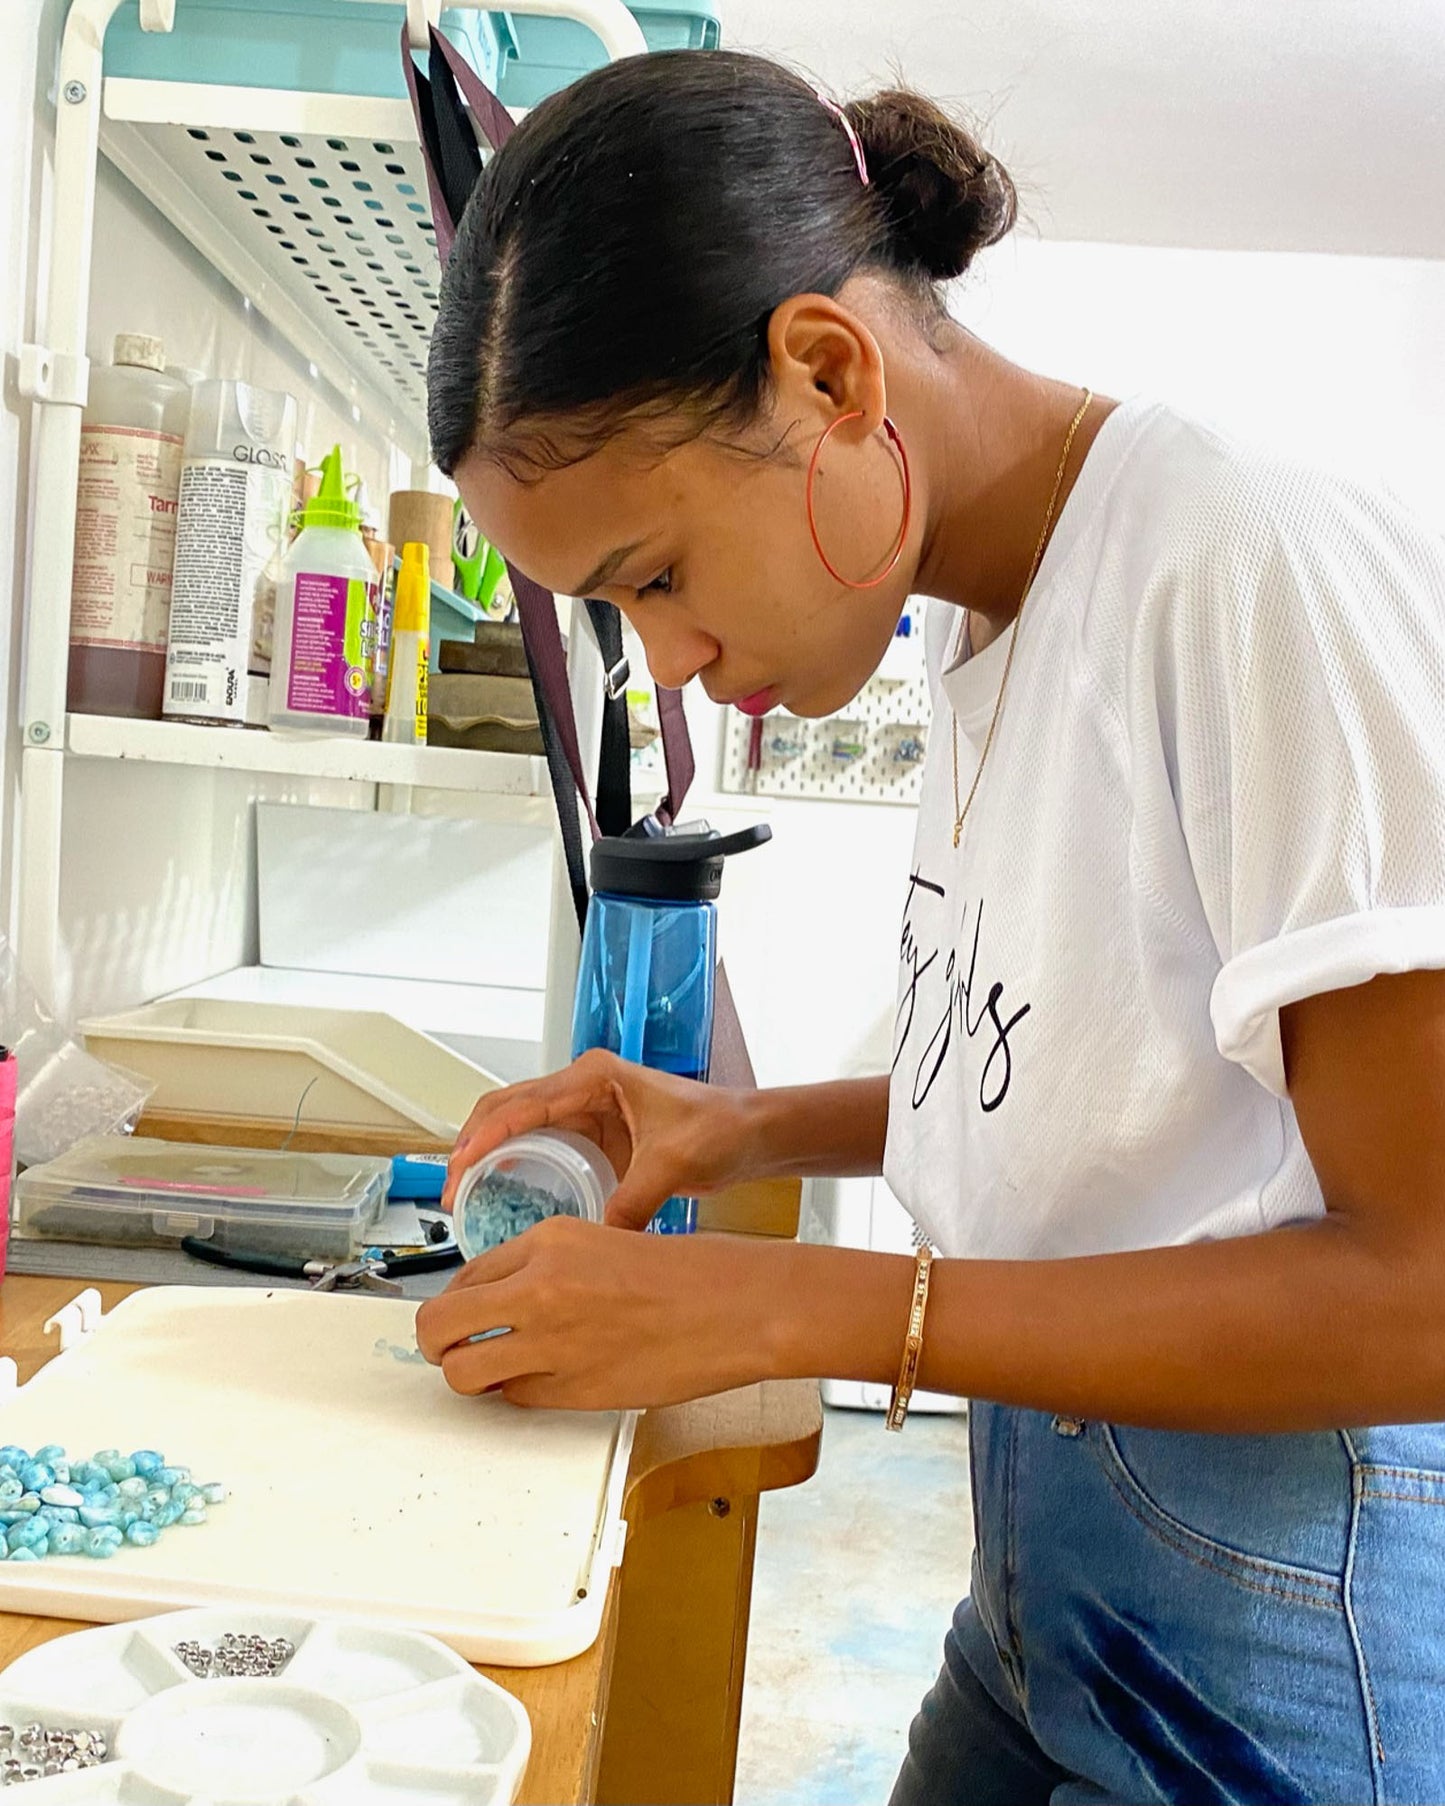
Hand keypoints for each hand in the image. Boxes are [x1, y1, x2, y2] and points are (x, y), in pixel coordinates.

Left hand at [414, 1215, 790, 1409]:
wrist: (735, 1308)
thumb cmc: (687, 1276)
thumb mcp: (602, 1242)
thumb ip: (546, 1267)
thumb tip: (500, 1299)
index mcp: (547, 1241)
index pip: (464, 1276)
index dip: (458, 1301)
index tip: (463, 1314)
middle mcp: (538, 1287)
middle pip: (438, 1324)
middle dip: (437, 1341)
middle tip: (450, 1348)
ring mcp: (551, 1341)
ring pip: (461, 1371)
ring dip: (467, 1375)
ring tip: (488, 1372)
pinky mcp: (570, 1389)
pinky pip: (514, 1398)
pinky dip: (519, 1395)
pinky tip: (546, 1380)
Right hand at [446, 1048, 760, 1229]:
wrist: (754, 1133)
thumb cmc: (723, 1127)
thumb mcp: (673, 1164)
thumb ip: (633, 1202)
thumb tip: (596, 1242)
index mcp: (595, 1077)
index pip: (520, 1104)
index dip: (482, 1138)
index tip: (459, 1171)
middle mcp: (583, 1088)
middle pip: (506, 1110)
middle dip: (472, 1147)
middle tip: (453, 1193)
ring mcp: (587, 1111)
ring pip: (518, 1129)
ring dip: (489, 1158)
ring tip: (468, 1200)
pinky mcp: (595, 1137)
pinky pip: (542, 1149)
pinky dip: (518, 1169)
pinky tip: (506, 1201)